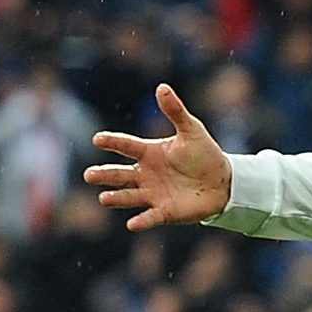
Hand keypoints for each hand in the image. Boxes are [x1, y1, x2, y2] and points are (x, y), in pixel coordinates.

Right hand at [85, 84, 234, 231]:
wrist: (223, 182)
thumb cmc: (204, 154)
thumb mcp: (191, 130)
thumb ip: (175, 111)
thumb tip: (162, 87)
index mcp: (148, 153)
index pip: (126, 146)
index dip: (112, 142)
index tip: (97, 139)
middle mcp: (145, 174)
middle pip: (120, 174)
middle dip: (104, 175)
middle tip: (88, 175)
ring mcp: (153, 194)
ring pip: (128, 196)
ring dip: (116, 198)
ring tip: (103, 198)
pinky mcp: (164, 212)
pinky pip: (150, 217)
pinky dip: (141, 221)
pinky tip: (132, 224)